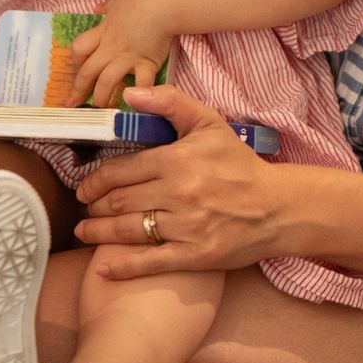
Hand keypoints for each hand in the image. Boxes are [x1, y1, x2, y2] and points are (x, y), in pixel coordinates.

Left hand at [66, 0, 173, 107]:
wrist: (165, 1)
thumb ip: (108, 7)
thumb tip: (99, 8)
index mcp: (103, 31)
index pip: (79, 49)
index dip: (75, 61)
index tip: (76, 69)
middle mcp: (111, 47)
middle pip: (87, 71)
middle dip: (79, 89)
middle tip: (72, 104)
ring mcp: (127, 57)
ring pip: (106, 82)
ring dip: (101, 98)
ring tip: (100, 110)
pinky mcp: (147, 63)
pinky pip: (140, 84)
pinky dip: (138, 97)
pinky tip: (135, 109)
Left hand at [73, 85, 295, 278]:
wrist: (277, 207)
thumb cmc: (239, 164)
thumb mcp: (208, 123)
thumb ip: (168, 102)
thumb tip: (129, 94)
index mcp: (176, 160)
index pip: (120, 171)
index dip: (95, 180)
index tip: (84, 186)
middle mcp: (178, 193)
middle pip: (120, 201)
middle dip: (95, 206)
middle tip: (84, 208)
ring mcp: (186, 227)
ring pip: (129, 230)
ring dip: (99, 232)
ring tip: (84, 231)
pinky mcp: (196, 256)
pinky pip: (151, 262)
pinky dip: (123, 266)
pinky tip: (103, 268)